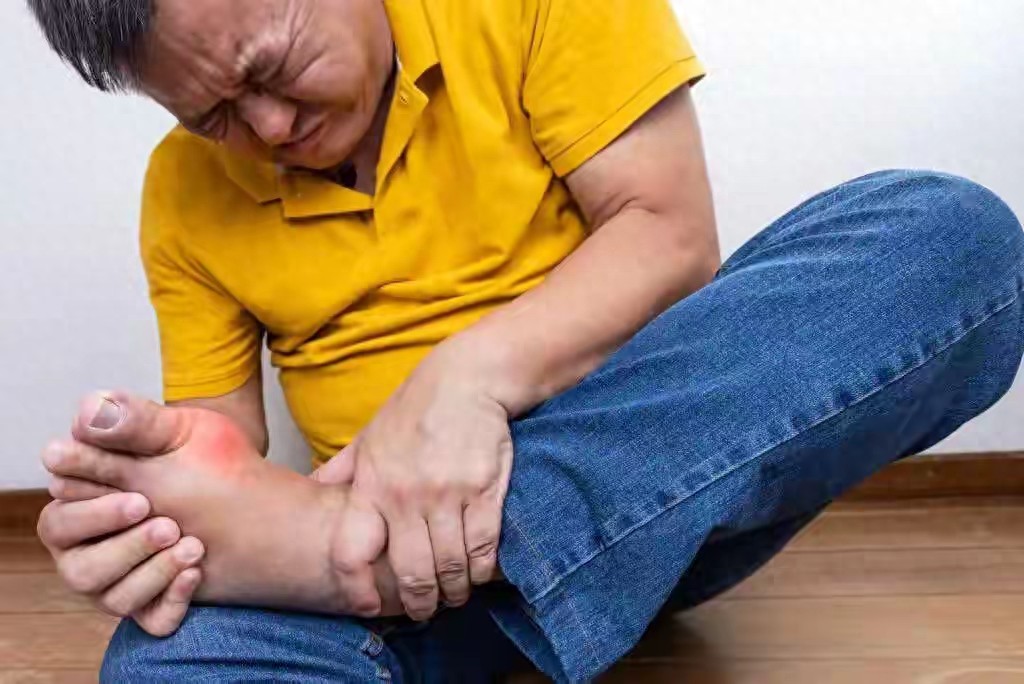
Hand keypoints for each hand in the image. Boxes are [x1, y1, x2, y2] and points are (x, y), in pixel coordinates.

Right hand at [36, 396, 204, 635]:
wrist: (255, 488)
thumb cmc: (203, 456)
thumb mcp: (177, 431)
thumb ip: (134, 422)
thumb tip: (88, 411)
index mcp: (82, 506)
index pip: (59, 521)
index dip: (94, 513)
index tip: (140, 499)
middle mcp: (92, 549)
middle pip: (78, 570)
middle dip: (123, 549)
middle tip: (168, 525)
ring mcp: (122, 580)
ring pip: (112, 599)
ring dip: (152, 573)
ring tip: (192, 545)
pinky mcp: (156, 603)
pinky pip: (153, 620)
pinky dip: (172, 601)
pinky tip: (196, 572)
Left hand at [316, 342, 513, 620]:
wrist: (467, 378)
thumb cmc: (417, 408)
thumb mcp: (369, 437)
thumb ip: (341, 471)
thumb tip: (308, 492)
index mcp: (371, 485)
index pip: (351, 552)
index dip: (357, 589)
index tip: (369, 606)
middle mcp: (405, 495)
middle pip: (410, 572)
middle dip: (420, 602)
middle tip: (426, 610)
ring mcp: (446, 494)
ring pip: (449, 566)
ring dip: (454, 590)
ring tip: (455, 594)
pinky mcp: (483, 490)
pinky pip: (482, 548)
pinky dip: (481, 570)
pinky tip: (479, 573)